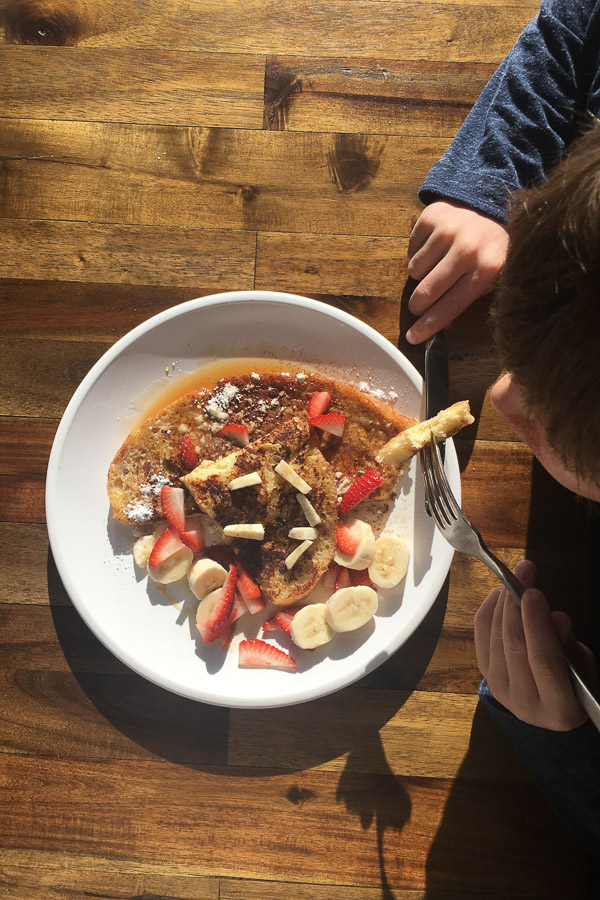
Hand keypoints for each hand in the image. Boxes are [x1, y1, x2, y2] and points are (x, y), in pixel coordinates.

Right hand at [405, 200, 507, 343]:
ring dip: (420, 273)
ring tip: (437, 265)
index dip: (429, 325)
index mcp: (487, 269)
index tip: (414, 337)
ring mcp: (447, 231)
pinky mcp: (432, 217)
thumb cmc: (491, 248)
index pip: (451, 306)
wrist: (491, 203)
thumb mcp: (495, 276)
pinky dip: (418, 252)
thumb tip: (441, 324)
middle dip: (417, 305)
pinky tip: (434, 247)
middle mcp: (466, 249)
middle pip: (426, 291)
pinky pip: (410, 248)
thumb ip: (471, 299)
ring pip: (414, 270)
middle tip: (418, 306)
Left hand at [474, 559, 590, 730]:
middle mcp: (525, 703)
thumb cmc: (575, 684)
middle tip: (523, 572)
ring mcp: (501, 691)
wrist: (552, 712)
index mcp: (559, 706)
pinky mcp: (486, 677)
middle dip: (517, 603)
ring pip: (496, 640)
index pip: (544, 661)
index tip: (534, 592)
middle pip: (515, 646)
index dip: (537, 625)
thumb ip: (569, 645)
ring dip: (503, 603)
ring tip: (513, 579)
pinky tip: (499, 594)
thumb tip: (556, 617)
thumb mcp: (584, 667)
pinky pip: (481, 639)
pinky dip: (488, 611)